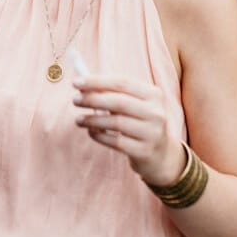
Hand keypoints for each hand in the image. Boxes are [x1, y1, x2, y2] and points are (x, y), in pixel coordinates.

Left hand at [72, 76, 186, 185]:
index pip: (122, 83)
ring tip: (78, 119)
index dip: (97, 81)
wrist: (160, 154)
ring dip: (92, 120)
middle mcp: (156, 113)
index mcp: (153, 94)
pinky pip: (116, 142)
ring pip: (116, 123)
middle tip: (75, 100)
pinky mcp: (144, 151)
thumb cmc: (139, 122)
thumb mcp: (134, 105)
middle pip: (118, 102)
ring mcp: (152, 133)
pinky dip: (99, 136)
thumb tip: (82, 85)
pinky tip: (91, 132)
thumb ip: (113, 94)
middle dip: (93, 99)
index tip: (76, 82)